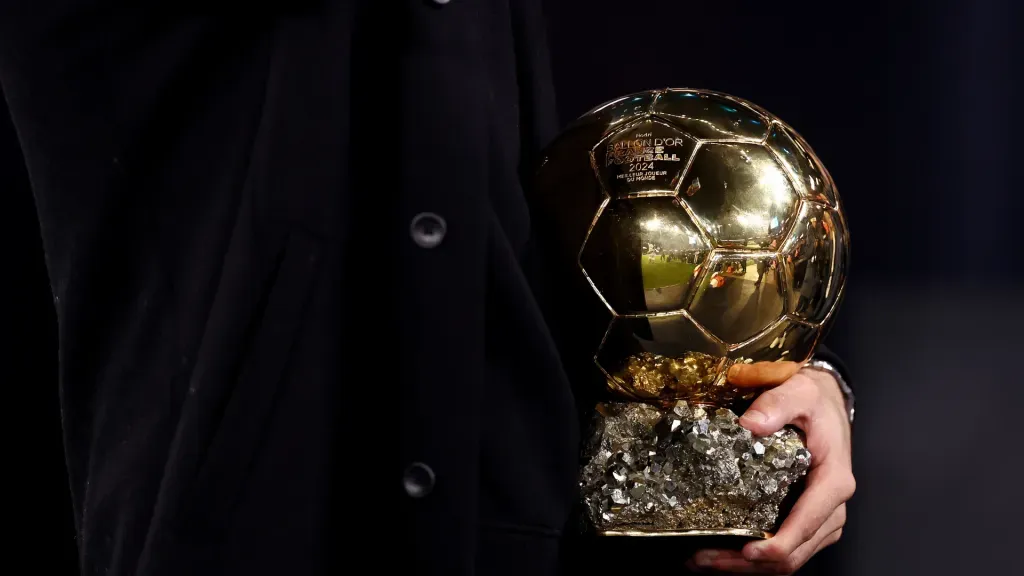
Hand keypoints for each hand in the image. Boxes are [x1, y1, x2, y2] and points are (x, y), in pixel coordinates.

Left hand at [687, 361, 854, 573]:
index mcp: (833, 481)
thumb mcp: (799, 392)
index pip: (808, 524)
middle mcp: (832, 507)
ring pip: (789, 559)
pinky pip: (785, 549)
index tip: (746, 551)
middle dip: (750, 564)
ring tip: (702, 561)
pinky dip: (753, 559)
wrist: (827, 403)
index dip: (778, 545)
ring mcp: (821, 518)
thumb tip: (750, 424)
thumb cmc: (815, 401)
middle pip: (794, 553)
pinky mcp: (807, 521)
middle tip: (704, 559)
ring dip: (747, 567)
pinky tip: (719, 553)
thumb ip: (776, 404)